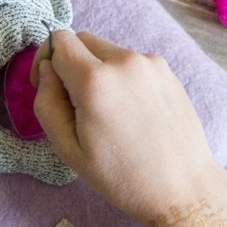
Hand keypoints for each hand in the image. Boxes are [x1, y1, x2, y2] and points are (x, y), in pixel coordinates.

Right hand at [30, 31, 226, 226]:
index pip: (59, 40)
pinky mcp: (167, 71)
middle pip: (82, 40)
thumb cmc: (121, 176)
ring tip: (109, 113)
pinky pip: (131, 63)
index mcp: (95, 81)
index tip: (47, 86)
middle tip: (76, 104)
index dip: (45, 59)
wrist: (182, 187)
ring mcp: (150, 63)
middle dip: (71, 64)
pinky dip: (122, 78)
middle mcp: (124, 62)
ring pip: (107, 51)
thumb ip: (46, 102)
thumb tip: (47, 70)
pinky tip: (131, 112)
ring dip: (98, 71)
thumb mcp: (68, 149)